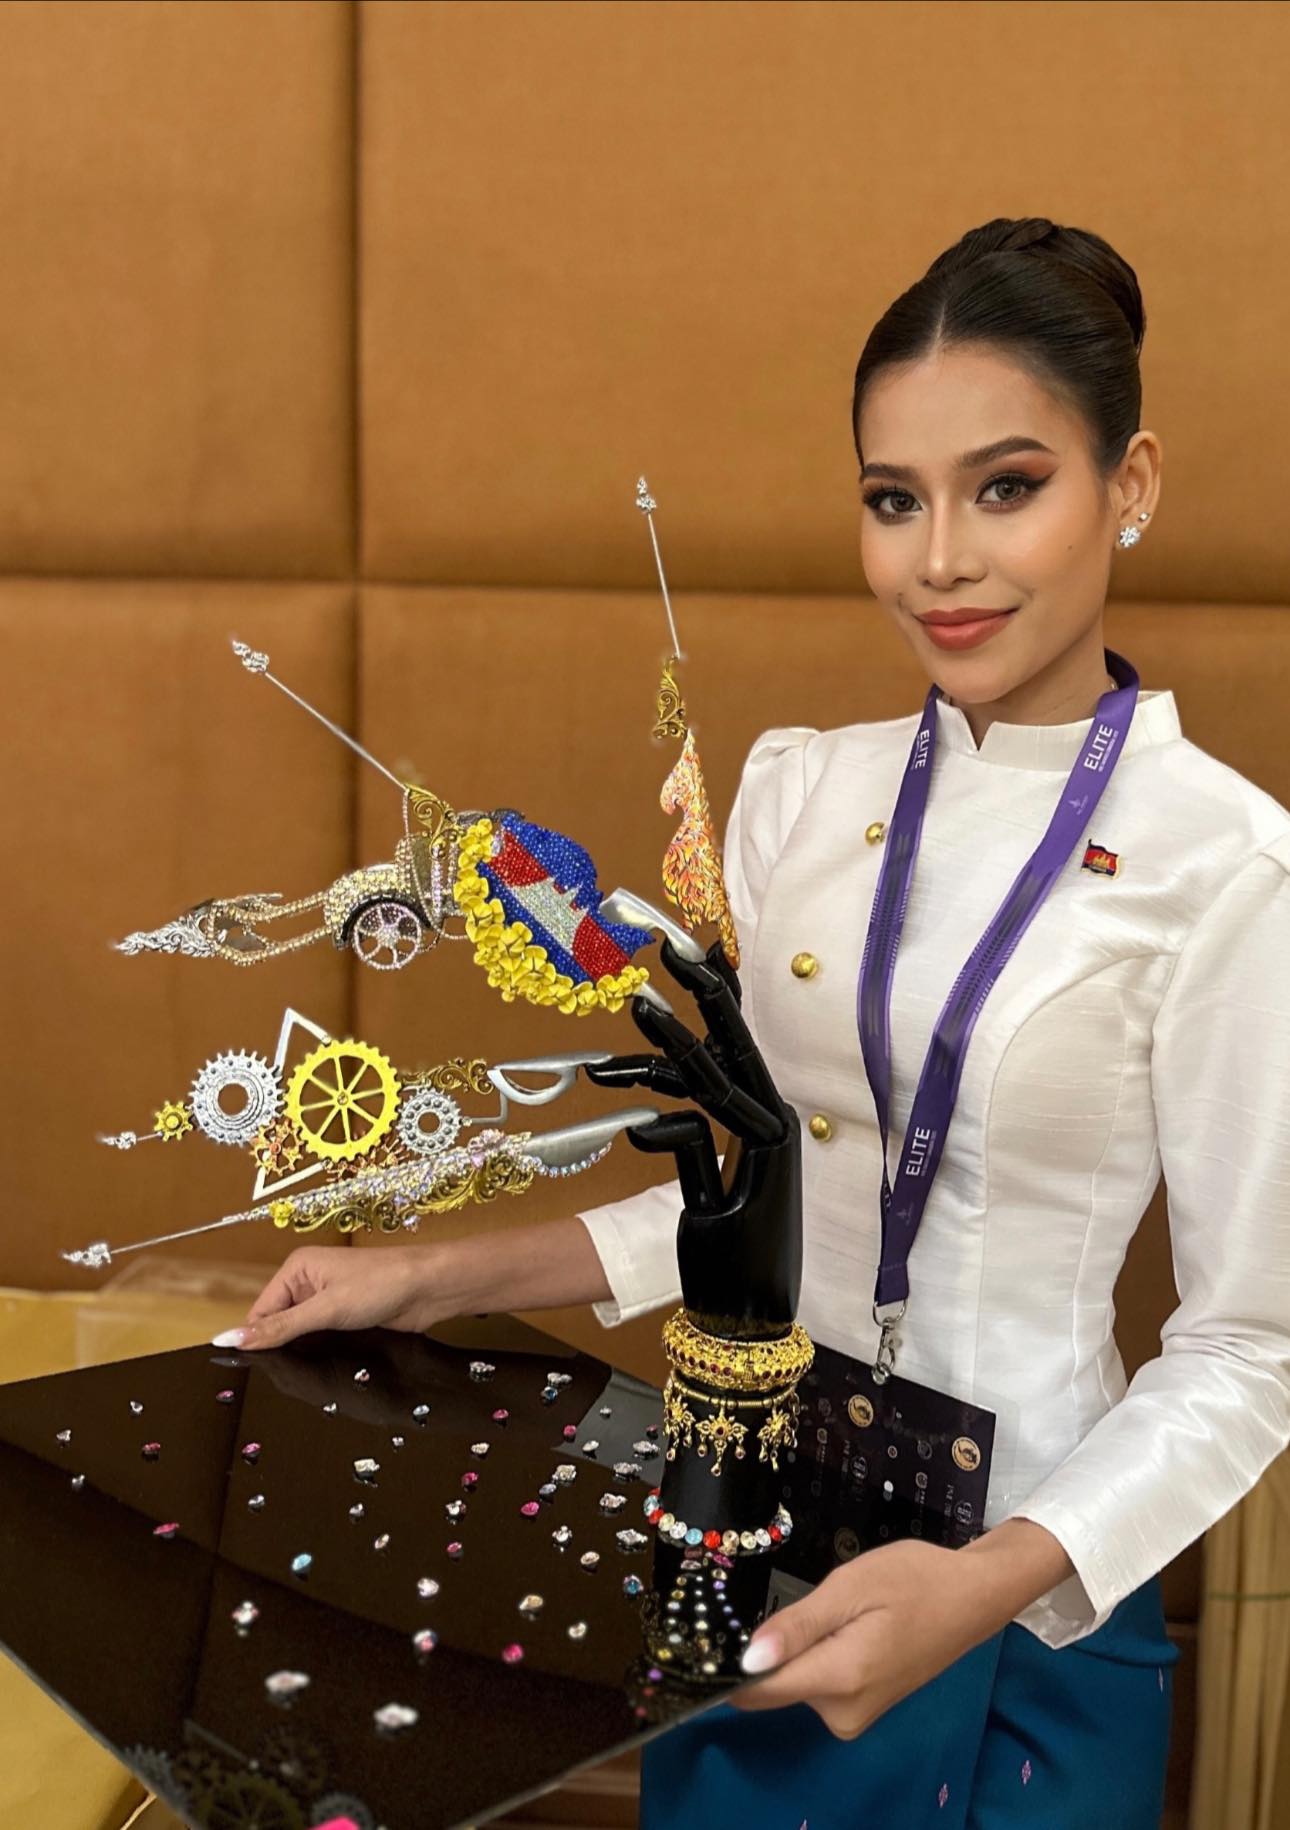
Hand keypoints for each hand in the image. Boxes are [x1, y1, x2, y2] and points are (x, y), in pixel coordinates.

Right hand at [211, 1243, 457, 1350]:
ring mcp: (328, 1300)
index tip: (250, 1369)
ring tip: (299, 1373)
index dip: (255, 1339)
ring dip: (300, 1351)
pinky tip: (318, 1367)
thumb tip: (229, 1339)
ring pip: (299, 1334)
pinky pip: (320, 1338)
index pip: (260, 1310)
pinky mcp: (346, 1317)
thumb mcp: (326, 1308)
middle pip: (277, 1322)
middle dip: (279, 1346)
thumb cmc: (383, 1283)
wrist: (431, 1288)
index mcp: (297, 1267)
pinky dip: (317, 1353)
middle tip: (280, 1375)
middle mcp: (309, 1281)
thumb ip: (279, 1328)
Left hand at [584, 933, 801, 1333]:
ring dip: (673, 1047)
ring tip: (639, 1007)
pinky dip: (664, 1134)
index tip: (699, 951)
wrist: (750, 1312)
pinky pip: (696, 1142)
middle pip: (736, 1047)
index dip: (719, 998)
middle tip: (674, 948)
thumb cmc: (731, 1247)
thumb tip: (656, 1115)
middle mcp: (773, 1127)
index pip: (738, 1047)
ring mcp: (762, 1155)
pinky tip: (635, 1132)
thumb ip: (692, 1143)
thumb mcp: (706, 1182)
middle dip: (706, 994)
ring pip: (715, 1084)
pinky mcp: (740, 1187)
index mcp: (768, 1119)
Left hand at [728, 1522, 1074, 1738]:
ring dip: (797, 1648)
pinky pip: (816, 1683)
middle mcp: (843, 1712)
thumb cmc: (913, 1580)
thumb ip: (798, 1626)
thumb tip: (747, 1660)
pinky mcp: (860, 1709)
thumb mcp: (851, 1586)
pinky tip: (843, 1626)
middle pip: (775, 1685)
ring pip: (795, 1682)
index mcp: (840, 1679)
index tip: (714, 1634)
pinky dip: (815, 1656)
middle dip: (774, 1645)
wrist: (971, 1597)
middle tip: (807, 1599)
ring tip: (833, 1608)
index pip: (760, 1690)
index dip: (730, 1665)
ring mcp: (854, 1716)